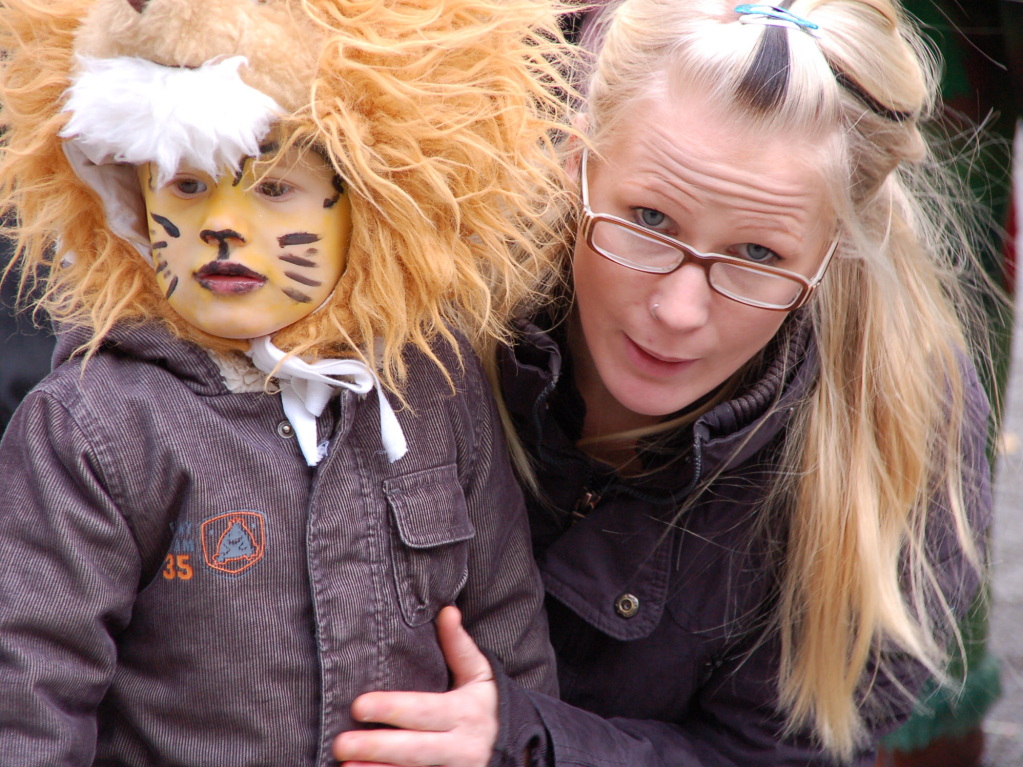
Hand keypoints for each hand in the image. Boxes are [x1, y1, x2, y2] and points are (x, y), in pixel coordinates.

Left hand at [332, 605, 498, 766]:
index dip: (392, 709)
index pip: (424, 711)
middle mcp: (460, 747)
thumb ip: (459, 646)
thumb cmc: (485, 706)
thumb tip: (447, 611)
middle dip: (377, 747)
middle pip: (415, 748)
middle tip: (341, 742)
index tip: (358, 705)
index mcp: (465, 713)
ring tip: (345, 765)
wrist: (513, 750)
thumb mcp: (479, 675)